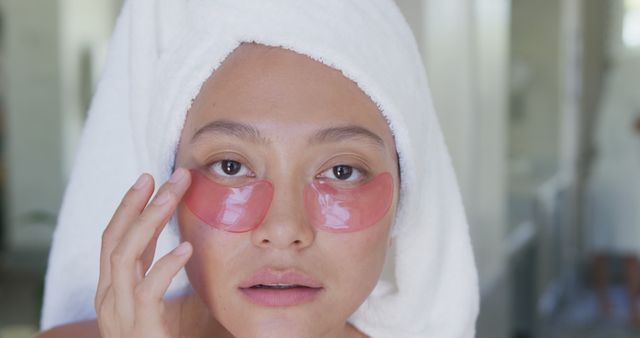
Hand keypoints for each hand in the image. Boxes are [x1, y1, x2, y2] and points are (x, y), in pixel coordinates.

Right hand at [95, 168, 191, 337]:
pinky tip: (187, 247)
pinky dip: (166, 266)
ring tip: (175, 194)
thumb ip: (172, 273)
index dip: (130, 206)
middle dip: (140, 202)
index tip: (149, 178)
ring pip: (125, 255)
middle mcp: (110, 297)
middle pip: (116, 238)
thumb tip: (196, 240)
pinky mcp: (140, 328)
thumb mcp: (169, 300)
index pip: (115, 237)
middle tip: (168, 175)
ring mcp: (120, 314)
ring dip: (150, 220)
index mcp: (115, 288)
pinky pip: (148, 291)